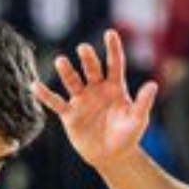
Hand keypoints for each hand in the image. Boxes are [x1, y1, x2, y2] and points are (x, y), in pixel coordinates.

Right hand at [31, 30, 156, 170]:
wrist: (113, 156)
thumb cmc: (128, 135)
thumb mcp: (138, 119)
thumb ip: (143, 102)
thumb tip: (152, 85)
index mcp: (114, 87)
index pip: (114, 64)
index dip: (112, 49)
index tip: (110, 33)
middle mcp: (96, 89)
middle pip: (91, 69)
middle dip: (87, 59)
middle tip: (83, 49)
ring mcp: (82, 100)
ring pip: (72, 82)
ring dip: (66, 72)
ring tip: (61, 61)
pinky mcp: (70, 114)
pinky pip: (56, 103)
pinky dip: (45, 95)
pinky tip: (35, 86)